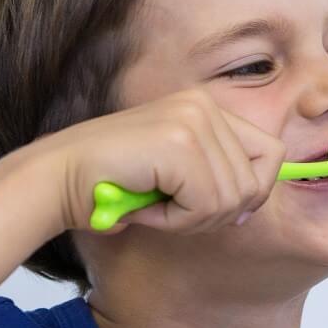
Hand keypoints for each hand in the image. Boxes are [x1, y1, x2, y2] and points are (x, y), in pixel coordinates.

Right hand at [37, 88, 285, 234]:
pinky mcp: (179, 143)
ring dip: (193, 220)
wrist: (56, 179)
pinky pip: (207, 204)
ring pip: (232, 197)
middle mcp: (203, 106)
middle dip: (218, 213)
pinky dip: (178, 221)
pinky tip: (145, 209)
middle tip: (174, 214)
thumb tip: (252, 207)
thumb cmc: (111, 184)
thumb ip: (216, 179)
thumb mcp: (176, 176)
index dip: (253, 191)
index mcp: (205, 107)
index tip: (219, 212)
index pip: (271, 153)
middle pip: (257, 181)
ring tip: (154, 208)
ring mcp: (193, 121)